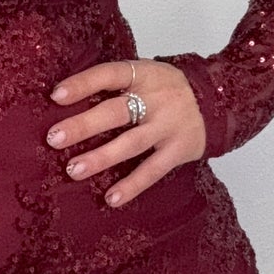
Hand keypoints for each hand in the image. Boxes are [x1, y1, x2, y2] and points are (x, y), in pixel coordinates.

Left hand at [45, 57, 205, 206]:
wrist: (219, 99)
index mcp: (144, 74)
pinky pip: (152, 170)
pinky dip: (132, 185)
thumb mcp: (146, 74)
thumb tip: (67, 101)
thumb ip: (117, 85)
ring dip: (100, 158)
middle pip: (116, 111)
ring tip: (73, 170)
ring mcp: (169, 126)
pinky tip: (111, 198)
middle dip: (83, 126)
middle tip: (54, 138)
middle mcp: (156, 99)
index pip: (110, 74)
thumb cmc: (167, 89)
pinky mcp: (179, 150)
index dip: (83, 83)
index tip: (56, 96)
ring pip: (130, 143)